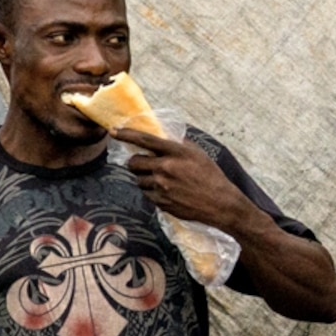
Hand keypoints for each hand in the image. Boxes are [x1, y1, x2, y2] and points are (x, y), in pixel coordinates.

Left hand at [123, 132, 254, 231]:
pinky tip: (165, 191)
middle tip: (143, 164)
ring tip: (160, 180)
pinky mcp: (161, 202)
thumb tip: (163, 137)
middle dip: (136, 162)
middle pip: (134, 162)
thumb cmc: (212, 177)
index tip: (114, 131)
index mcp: (176, 153)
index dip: (127, 134)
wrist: (220, 204)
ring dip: (144, 178)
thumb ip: (179, 145)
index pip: (145, 140)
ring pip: (138, 179)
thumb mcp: (198, 154)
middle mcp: (166, 168)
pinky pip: (146, 193)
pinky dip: (151, 191)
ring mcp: (161, 186)